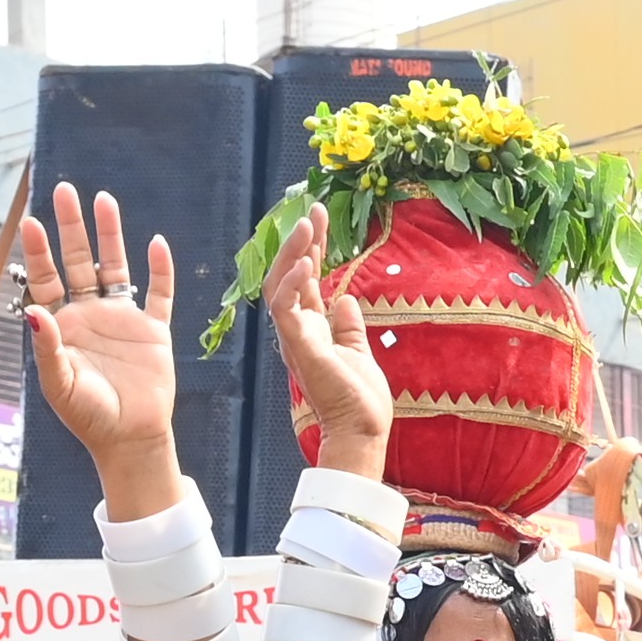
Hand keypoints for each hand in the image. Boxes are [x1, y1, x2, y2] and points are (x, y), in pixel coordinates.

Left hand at [21, 183, 188, 503]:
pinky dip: (159, 271)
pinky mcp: (154, 330)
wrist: (131, 439)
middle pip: (79, 261)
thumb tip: (34, 312)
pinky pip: (158, 294)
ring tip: (104, 199)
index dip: (40, 251)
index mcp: (63, 325)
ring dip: (110, 235)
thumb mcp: (60, 385)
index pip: (47, 278)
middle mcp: (90, 314)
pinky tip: (157, 244)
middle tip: (64, 190)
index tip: (32, 221)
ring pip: (115, 267)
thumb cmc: (88, 416)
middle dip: (72, 227)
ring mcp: (123, 319)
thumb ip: (48, 348)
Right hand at [266, 230, 393, 472]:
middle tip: (311, 208)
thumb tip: (346, 300)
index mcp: (312, 328)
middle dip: (300, 240)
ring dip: (292, 253)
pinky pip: (284, 309)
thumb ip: (349, 328)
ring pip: (280, 285)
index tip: (318, 215)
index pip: (306, 278)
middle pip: (290, 274)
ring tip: (306, 224)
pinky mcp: (298, 347)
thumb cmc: (360, 401)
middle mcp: (298, 329)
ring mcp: (295, 337)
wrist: (361, 431)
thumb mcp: (358, 353)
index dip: (311, 246)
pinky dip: (292, 284)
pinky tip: (306, 264)